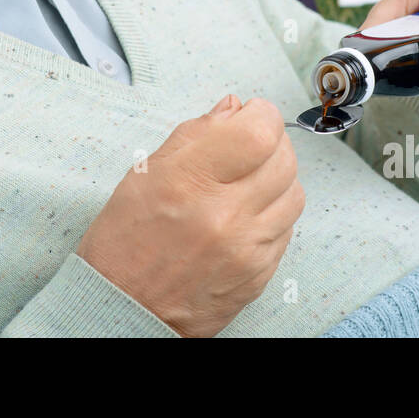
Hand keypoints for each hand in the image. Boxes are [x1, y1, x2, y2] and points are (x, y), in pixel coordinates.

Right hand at [76, 94, 304, 336]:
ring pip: (294, 193)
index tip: (251, 114)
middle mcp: (224, 216)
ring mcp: (247, 249)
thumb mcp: (145, 174)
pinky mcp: (260, 274)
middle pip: (284, 158)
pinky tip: (247, 213)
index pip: (259, 132)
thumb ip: (195, 135)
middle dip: (271, 142)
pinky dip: (274, 213)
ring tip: (249, 181)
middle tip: (250, 144)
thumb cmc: (126, 241)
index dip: (261, 114)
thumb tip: (233, 109)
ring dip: (277, 178)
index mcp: (189, 182)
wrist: (125, 308)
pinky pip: (287, 229)